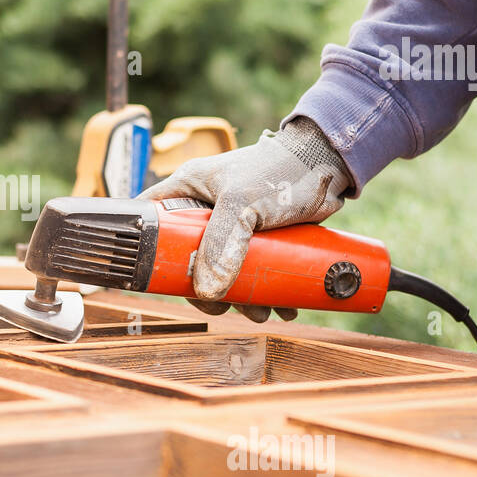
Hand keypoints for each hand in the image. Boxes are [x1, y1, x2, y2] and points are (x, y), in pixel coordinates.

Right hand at [138, 117, 352, 321]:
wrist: (329, 164)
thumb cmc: (281, 167)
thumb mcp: (243, 203)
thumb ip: (222, 243)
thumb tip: (207, 291)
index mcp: (188, 189)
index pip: (150, 219)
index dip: (147, 249)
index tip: (158, 277)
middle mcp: (205, 209)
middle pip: (187, 257)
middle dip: (204, 287)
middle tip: (221, 305)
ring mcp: (232, 225)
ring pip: (222, 270)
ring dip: (240, 297)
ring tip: (262, 312)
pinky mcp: (258, 238)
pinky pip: (251, 271)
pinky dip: (263, 292)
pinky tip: (280, 306)